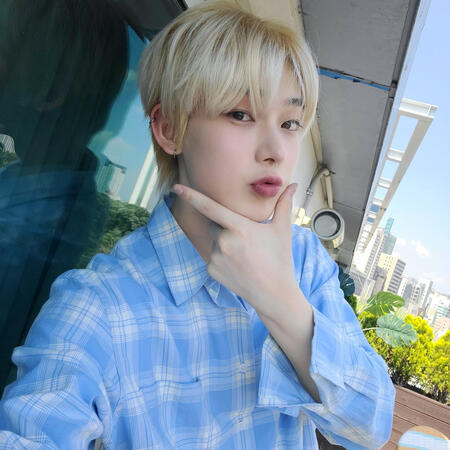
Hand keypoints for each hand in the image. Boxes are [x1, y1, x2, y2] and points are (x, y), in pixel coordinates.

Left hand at [171, 183, 298, 318]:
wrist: (274, 293)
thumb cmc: (280, 259)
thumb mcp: (282, 230)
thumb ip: (283, 204)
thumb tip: (293, 185)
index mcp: (239, 228)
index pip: (210, 207)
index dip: (191, 196)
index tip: (176, 187)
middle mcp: (224, 242)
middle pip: (215, 223)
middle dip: (225, 225)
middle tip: (246, 238)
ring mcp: (216, 257)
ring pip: (214, 240)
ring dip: (224, 241)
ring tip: (244, 254)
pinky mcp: (211, 270)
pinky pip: (212, 255)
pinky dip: (222, 256)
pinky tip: (238, 265)